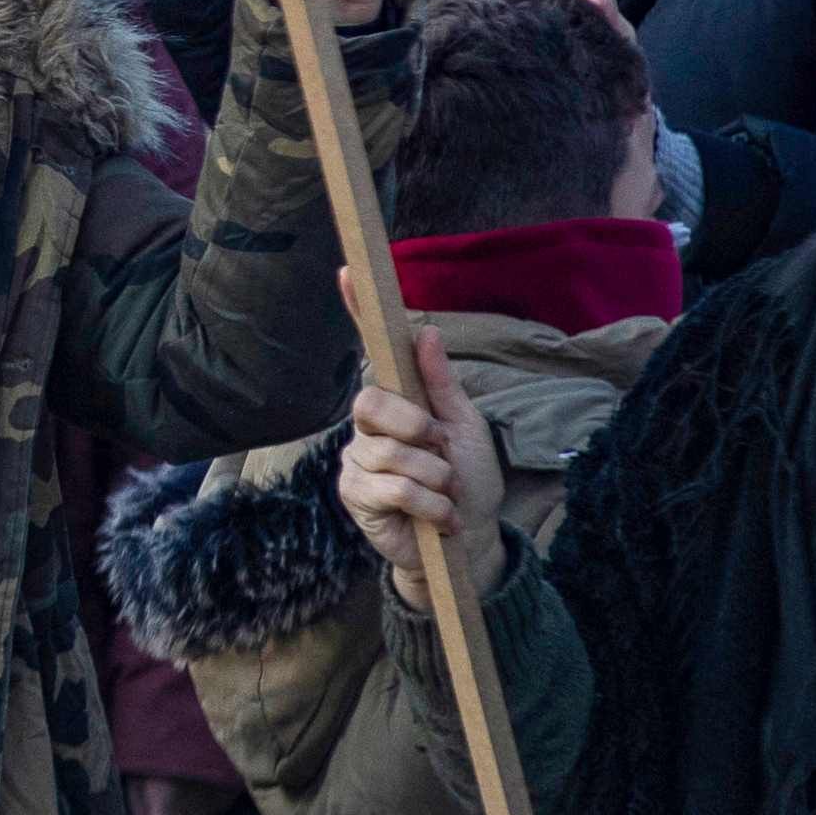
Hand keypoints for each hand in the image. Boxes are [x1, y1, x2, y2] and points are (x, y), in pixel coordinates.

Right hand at [333, 319, 509, 589]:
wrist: (468, 542)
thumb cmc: (468, 482)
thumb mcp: (465, 429)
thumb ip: (442, 385)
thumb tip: (426, 331)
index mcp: (397, 401)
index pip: (373, 351)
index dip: (357, 311)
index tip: (347, 272)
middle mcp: (368, 425)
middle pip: (373, 402)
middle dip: (418, 428)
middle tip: (441, 451)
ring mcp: (356, 460)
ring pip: (391, 452)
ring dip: (434, 478)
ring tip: (444, 494)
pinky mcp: (354, 495)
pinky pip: (391, 487)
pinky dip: (427, 504)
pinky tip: (435, 517)